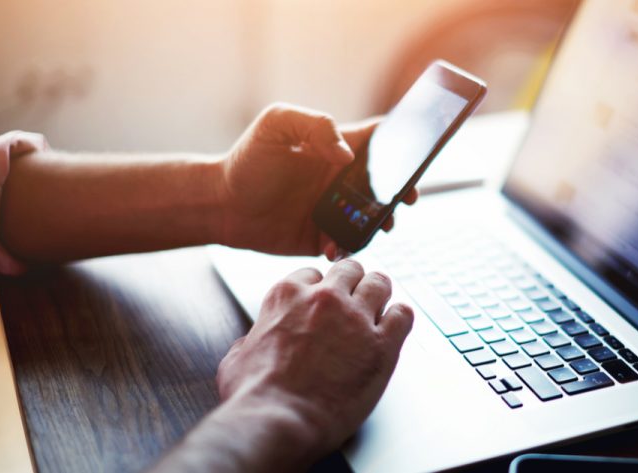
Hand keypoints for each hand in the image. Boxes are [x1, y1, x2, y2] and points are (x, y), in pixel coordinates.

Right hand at [215, 260, 413, 461]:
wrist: (279, 421)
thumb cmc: (255, 396)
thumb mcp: (237, 358)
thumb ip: (250, 341)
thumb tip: (251, 344)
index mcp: (288, 296)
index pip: (313, 274)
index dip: (320, 288)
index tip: (323, 301)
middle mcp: (325, 299)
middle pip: (351, 269)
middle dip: (353, 283)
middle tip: (355, 300)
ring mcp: (356, 318)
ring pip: (380, 283)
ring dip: (380, 294)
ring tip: (379, 307)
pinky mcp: (382, 344)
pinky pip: (403, 314)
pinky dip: (400, 318)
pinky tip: (394, 328)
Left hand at [216, 103, 417, 257]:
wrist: (220, 205)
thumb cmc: (247, 160)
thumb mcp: (276, 124)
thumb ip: (315, 126)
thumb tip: (348, 156)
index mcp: (337, 148)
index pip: (380, 140)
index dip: (404, 144)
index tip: (417, 155)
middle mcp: (342, 179)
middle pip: (387, 183)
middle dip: (404, 190)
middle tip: (407, 199)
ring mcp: (336, 210)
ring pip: (375, 217)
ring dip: (383, 222)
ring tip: (380, 226)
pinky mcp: (324, 237)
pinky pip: (350, 244)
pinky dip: (351, 246)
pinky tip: (336, 245)